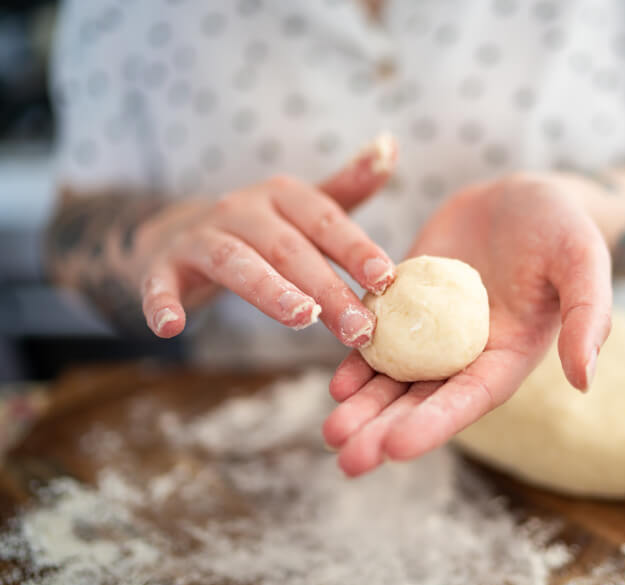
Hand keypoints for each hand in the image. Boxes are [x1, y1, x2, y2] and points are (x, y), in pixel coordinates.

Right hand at [136, 135, 397, 346]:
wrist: (180, 232)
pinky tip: (169, 327)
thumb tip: (390, 143)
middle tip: (359, 329)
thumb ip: (347, 185)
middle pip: (288, 249)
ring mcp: (200, 236)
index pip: (325, 221)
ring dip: (269, 291)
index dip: (356, 248)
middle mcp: (241, 210)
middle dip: (327, 289)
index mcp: (281, 196)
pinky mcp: (163, 266)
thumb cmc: (260, 228)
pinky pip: (160, 283)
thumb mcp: (303, 206)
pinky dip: (162, 302)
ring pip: (236, 262)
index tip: (386, 278)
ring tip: (300, 319)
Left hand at [323, 174, 612, 474]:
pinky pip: (379, 336)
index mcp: (508, 355)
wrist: (522, 195)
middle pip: (422, 400)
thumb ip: (588, 317)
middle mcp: (467, 352)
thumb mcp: (584, 263)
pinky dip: (357, 360)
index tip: (395, 448)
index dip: (433, 424)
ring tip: (331, 430)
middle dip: (385, 430)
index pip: (468, 398)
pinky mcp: (408, 302)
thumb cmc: (563, 228)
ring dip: (363, 406)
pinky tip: (336, 384)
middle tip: (347, 460)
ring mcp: (433, 330)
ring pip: (394, 377)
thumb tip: (584, 381)